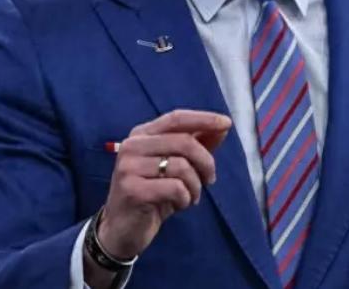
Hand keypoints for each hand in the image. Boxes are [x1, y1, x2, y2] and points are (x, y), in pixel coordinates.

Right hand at [97, 109, 231, 258]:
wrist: (122, 230)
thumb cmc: (153, 195)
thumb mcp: (175, 168)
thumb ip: (196, 144)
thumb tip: (222, 126)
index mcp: (142, 135)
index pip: (176, 118)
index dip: (203, 119)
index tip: (226, 123)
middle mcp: (132, 146)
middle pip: (184, 142)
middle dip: (206, 162)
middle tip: (210, 180)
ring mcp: (129, 167)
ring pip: (182, 167)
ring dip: (195, 186)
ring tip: (190, 197)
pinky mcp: (132, 190)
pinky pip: (175, 188)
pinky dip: (185, 199)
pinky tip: (178, 206)